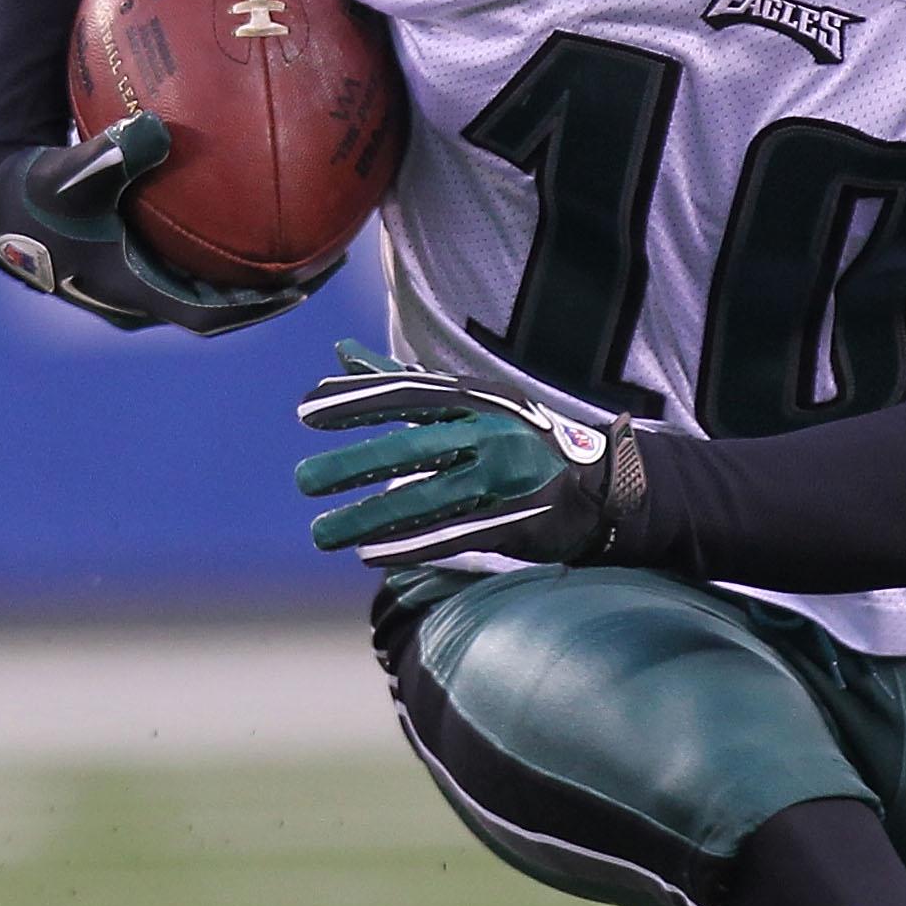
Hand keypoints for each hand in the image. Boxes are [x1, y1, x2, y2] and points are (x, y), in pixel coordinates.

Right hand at [0, 115, 336, 334]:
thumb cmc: (32, 193)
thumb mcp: (67, 174)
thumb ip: (111, 154)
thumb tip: (156, 128)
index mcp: (134, 290)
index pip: (209, 314)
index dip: (257, 307)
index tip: (302, 288)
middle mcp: (145, 295)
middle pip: (226, 305)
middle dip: (276, 288)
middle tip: (326, 261)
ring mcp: (144, 280)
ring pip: (213, 283)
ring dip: (258, 268)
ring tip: (310, 236)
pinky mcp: (139, 258)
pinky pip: (196, 252)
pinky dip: (229, 234)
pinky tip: (259, 194)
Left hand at [295, 343, 647, 564]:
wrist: (602, 482)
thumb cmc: (516, 437)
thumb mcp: (463, 400)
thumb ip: (398, 378)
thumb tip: (338, 350)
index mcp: (474, 400)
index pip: (408, 393)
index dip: (357, 402)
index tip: (305, 413)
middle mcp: (490, 433)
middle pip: (413, 447)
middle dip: (355, 463)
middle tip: (303, 480)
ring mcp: (507, 477)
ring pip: (428, 498)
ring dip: (370, 518)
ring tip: (321, 533)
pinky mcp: (519, 520)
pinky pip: (456, 534)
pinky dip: (412, 545)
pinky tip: (371, 555)